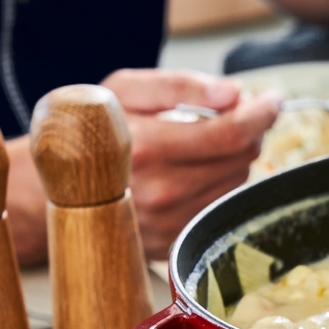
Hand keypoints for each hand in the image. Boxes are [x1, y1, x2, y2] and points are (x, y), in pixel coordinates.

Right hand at [102, 69, 279, 259]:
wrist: (56, 186)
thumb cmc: (91, 131)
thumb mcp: (125, 91)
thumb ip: (182, 86)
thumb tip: (233, 92)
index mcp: (148, 148)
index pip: (231, 133)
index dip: (261, 113)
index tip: (272, 99)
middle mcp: (161, 191)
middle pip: (241, 158)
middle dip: (249, 129)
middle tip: (237, 112)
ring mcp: (169, 222)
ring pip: (237, 183)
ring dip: (237, 156)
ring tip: (210, 139)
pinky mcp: (174, 242)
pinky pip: (220, 206)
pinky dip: (222, 183)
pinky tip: (200, 169)